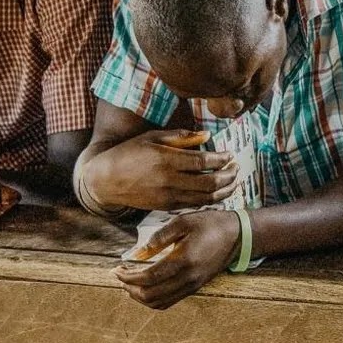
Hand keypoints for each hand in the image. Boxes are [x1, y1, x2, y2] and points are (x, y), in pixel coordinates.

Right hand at [85, 129, 238, 210]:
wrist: (105, 180)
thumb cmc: (129, 153)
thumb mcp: (152, 138)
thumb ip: (181, 137)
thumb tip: (207, 136)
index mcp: (166, 159)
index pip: (204, 162)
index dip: (222, 159)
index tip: (230, 154)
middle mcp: (169, 180)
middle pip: (210, 183)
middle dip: (228, 176)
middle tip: (236, 168)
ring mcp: (168, 196)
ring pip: (206, 198)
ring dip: (224, 190)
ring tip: (233, 182)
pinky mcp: (166, 207)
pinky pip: (195, 205)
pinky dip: (210, 200)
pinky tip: (218, 192)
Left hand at [114, 210, 241, 308]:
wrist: (238, 235)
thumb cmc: (210, 224)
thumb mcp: (183, 222)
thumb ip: (159, 238)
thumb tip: (138, 253)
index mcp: (183, 261)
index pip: (148, 278)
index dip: (128, 277)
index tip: (116, 269)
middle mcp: (188, 279)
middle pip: (151, 295)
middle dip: (130, 289)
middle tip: (120, 276)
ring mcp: (193, 286)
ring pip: (159, 303)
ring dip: (140, 297)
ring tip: (129, 284)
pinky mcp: (195, 287)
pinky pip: (170, 301)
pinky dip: (153, 299)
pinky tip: (146, 288)